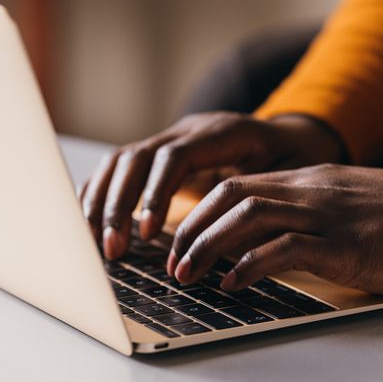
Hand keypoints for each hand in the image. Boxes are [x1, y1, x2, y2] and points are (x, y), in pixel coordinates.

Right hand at [79, 113, 344, 258]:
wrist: (290, 137)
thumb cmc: (292, 161)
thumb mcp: (291, 174)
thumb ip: (265, 199)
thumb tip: (241, 240)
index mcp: (220, 133)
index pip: (173, 158)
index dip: (155, 194)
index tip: (147, 234)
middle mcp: (187, 131)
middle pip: (135, 158)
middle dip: (118, 205)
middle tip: (113, 250)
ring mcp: (168, 140)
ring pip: (119, 162)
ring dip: (102, 204)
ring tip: (98, 246)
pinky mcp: (157, 156)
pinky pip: (117, 170)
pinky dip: (100, 196)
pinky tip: (91, 227)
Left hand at [167, 164, 382, 296]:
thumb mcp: (362, 206)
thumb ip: (323, 212)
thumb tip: (284, 237)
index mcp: (318, 179)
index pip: (242, 183)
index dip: (201, 211)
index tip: (181, 239)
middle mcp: (317, 189)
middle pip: (231, 194)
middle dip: (191, 228)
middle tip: (171, 261)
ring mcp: (331, 215)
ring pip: (247, 217)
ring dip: (207, 247)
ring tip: (189, 275)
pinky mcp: (348, 245)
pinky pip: (283, 249)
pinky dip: (248, 266)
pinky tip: (233, 285)